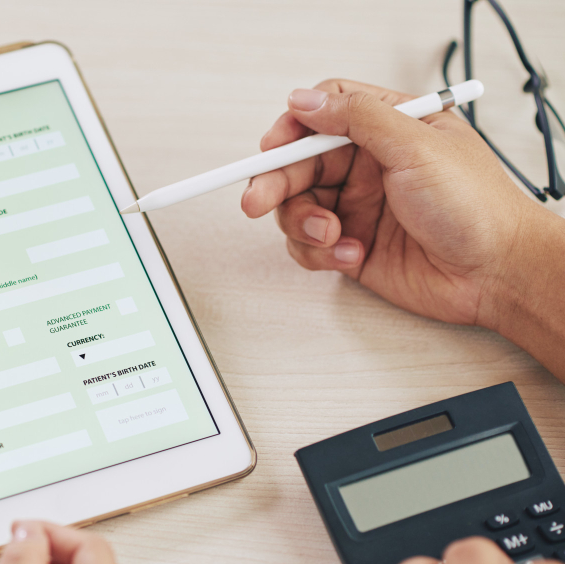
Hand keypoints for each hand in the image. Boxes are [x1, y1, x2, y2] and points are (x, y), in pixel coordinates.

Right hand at [241, 79, 542, 328]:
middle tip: (257, 201)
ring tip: (332, 236)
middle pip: (298, 164)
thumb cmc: (476, 207)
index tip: (273, 148)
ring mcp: (356, 207)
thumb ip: (357, 118)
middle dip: (275, 183)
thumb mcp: (417, 145)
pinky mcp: (350, 246)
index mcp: (386, 128)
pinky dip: (319, 254)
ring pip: (296, 208)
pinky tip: (351, 255)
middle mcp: (366, 166)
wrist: (495, 274)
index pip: (323, 114)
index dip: (292, 129)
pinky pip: (308, 247)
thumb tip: (307, 100)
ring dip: (303, 224)